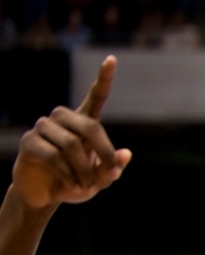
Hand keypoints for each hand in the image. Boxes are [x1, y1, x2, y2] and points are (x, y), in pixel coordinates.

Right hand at [11, 57, 130, 209]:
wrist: (47, 195)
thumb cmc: (78, 182)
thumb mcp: (99, 179)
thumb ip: (112, 168)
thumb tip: (125, 155)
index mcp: (84, 121)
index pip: (95, 96)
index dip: (104, 78)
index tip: (112, 59)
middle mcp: (63, 118)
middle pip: (90, 127)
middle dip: (104, 153)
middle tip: (109, 174)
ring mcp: (43, 127)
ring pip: (72, 145)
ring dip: (84, 171)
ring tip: (86, 186)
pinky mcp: (30, 142)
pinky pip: (53, 156)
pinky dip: (68, 174)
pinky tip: (72, 184)